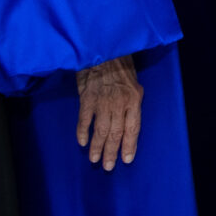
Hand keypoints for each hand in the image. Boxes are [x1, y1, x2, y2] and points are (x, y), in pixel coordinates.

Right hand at [74, 54, 142, 169]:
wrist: (104, 49)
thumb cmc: (120, 64)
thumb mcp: (133, 82)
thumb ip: (131, 101)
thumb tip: (128, 120)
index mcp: (134, 99)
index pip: (133, 129)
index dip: (129, 146)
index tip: (126, 159)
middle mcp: (120, 103)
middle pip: (116, 133)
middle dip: (112, 152)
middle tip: (108, 166)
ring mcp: (103, 102)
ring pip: (101, 131)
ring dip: (97, 147)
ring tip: (95, 160)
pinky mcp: (87, 99)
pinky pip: (84, 120)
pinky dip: (82, 133)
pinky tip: (82, 142)